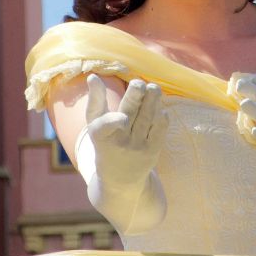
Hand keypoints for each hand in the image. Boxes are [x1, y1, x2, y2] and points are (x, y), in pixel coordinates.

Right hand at [74, 75, 168, 232]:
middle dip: (136, 97)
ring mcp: (138, 146)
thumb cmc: (106, 143)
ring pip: (148, 117)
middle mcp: (120, 142)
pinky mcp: (153, 150)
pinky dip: (161, 114)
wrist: (121, 179)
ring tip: (153, 87)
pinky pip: (160, 127)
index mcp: (101, 135)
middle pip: (131, 114)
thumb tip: (94, 76)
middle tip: (139, 83)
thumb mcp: (95, 125)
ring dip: (153, 99)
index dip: (114, 121)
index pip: (106, 126)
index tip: (122, 117)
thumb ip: (95, 100)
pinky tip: (159, 105)